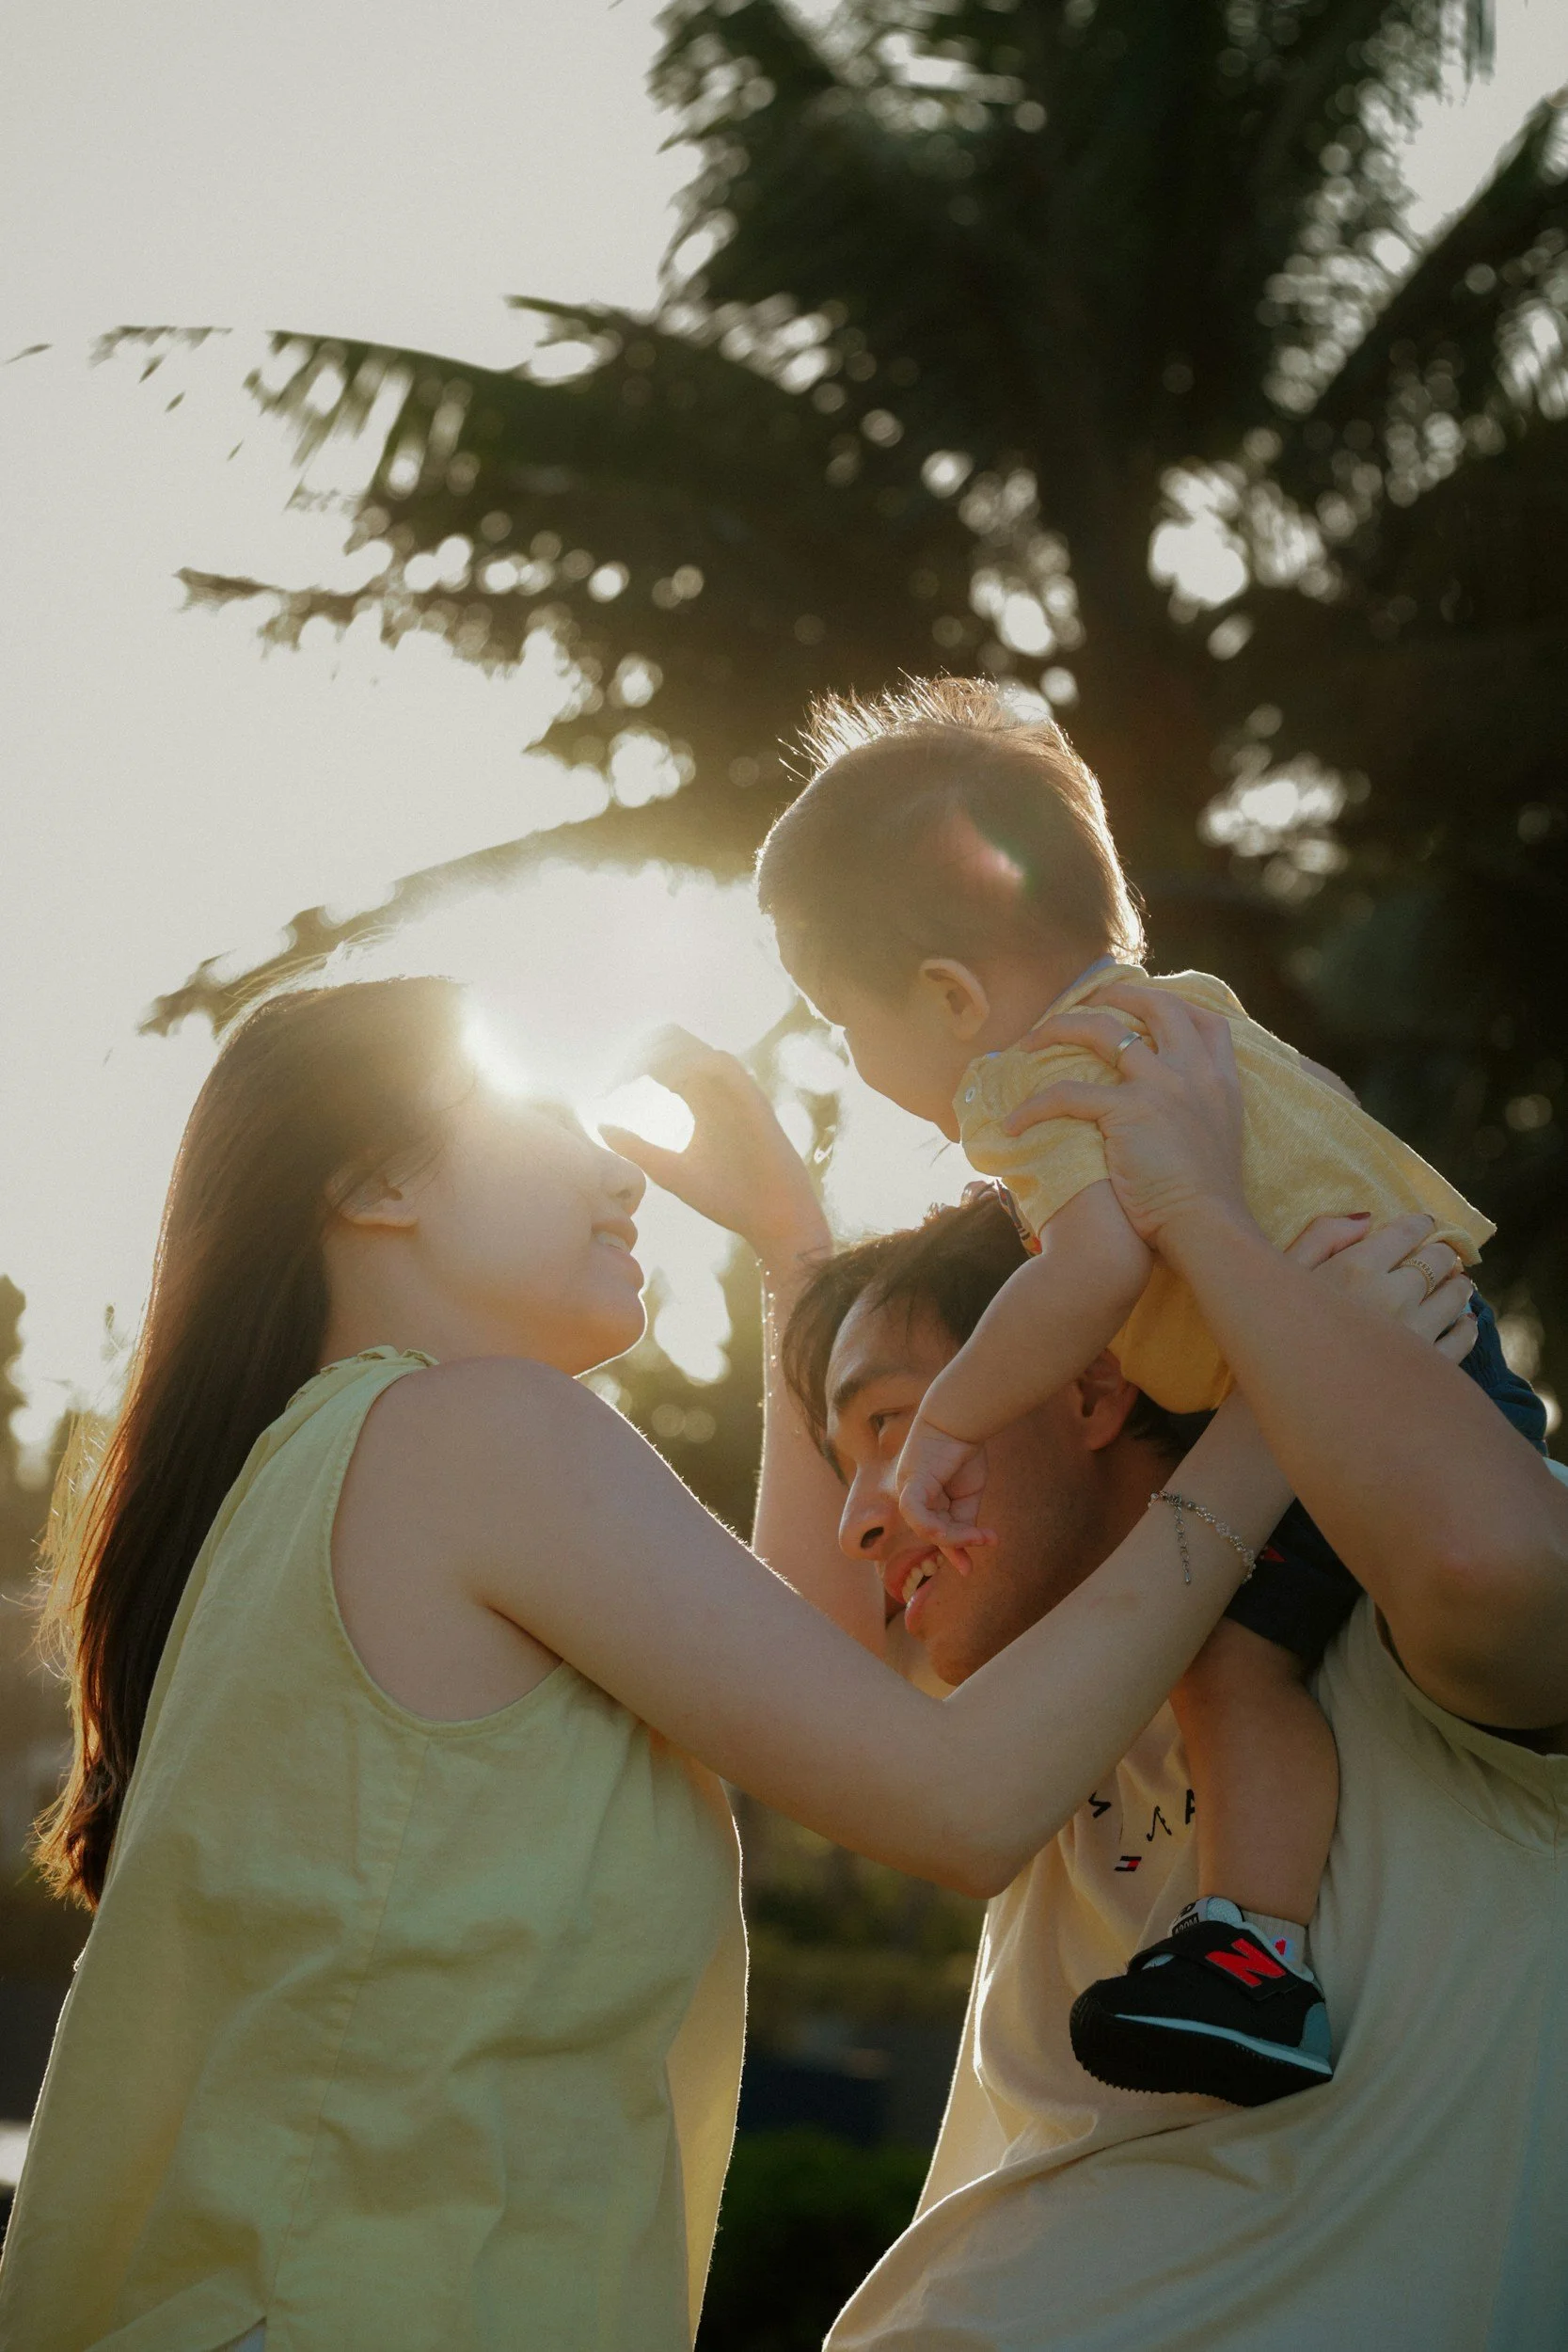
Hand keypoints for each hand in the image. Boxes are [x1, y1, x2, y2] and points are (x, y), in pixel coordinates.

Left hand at [599, 1026, 830, 1268]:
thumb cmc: (726, 1197)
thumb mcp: (669, 1171)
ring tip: (629, 1082)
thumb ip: (637, 1147)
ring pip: (691, 1047)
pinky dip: (685, 1067)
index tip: (603, 1090)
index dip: (629, 1066)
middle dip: (637, 1054)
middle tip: (612, 1080)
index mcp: (698, 1099)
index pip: (660, 1060)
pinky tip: (659, 1086)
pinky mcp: (752, 1096)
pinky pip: (718, 1063)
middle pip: (672, 1042)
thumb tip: (600, 1125)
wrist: (770, 1217)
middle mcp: (715, 1087)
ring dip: (656, 1058)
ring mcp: (735, 1089)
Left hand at [895, 1418, 995, 1568]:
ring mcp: (907, 1489)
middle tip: (976, 1556)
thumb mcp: (968, 1494)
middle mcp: (912, 1497)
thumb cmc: (965, 1450)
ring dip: (952, 1536)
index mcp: (926, 1499)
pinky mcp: (909, 1482)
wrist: (963, 1419)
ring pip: (925, 1527)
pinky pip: (915, 1511)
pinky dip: (930, 1524)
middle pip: (931, 1533)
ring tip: (977, 1536)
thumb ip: (964, 1518)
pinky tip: (946, 1530)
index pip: (935, 1532)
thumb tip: (970, 1541)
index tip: (968, 1570)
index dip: (951, 1551)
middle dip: (954, 1548)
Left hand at [1005, 982, 1250, 1250]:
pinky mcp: (1128, 1111)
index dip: (1178, 1005)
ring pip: (1104, 1032)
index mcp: (1221, 1081)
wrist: (1208, 1225)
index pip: (1207, 1022)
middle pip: (1158, 1007)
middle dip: (1120, 993)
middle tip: (1089, 1000)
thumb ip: (1203, 1114)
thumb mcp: (1221, 1140)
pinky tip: (1015, 1124)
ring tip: (1032, 1040)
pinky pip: (1068, 1093)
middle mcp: (1193, 1073)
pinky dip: (1034, 1107)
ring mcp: (1161, 1087)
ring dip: (1061, 1027)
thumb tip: (1174, 1114)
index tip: (1150, 1005)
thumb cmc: (1209, 1200)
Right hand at [1287, 1211, 1476, 1361]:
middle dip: (1440, 1254)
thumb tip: (1366, 1219)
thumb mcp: (1283, 1273)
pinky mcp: (1426, 1370)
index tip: (1423, 1225)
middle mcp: (1393, 1296)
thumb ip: (1322, 1236)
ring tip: (1455, 1284)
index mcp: (1357, 1268)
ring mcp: (1414, 1335)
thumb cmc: (1272, 1334)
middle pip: (1437, 1262)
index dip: (1418, 1225)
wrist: (1277, 1402)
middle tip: (1439, 1256)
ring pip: (1454, 1298)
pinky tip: (1463, 1322)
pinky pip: (1460, 1341)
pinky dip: (1466, 1327)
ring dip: (1457, 1286)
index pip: (1406, 1233)